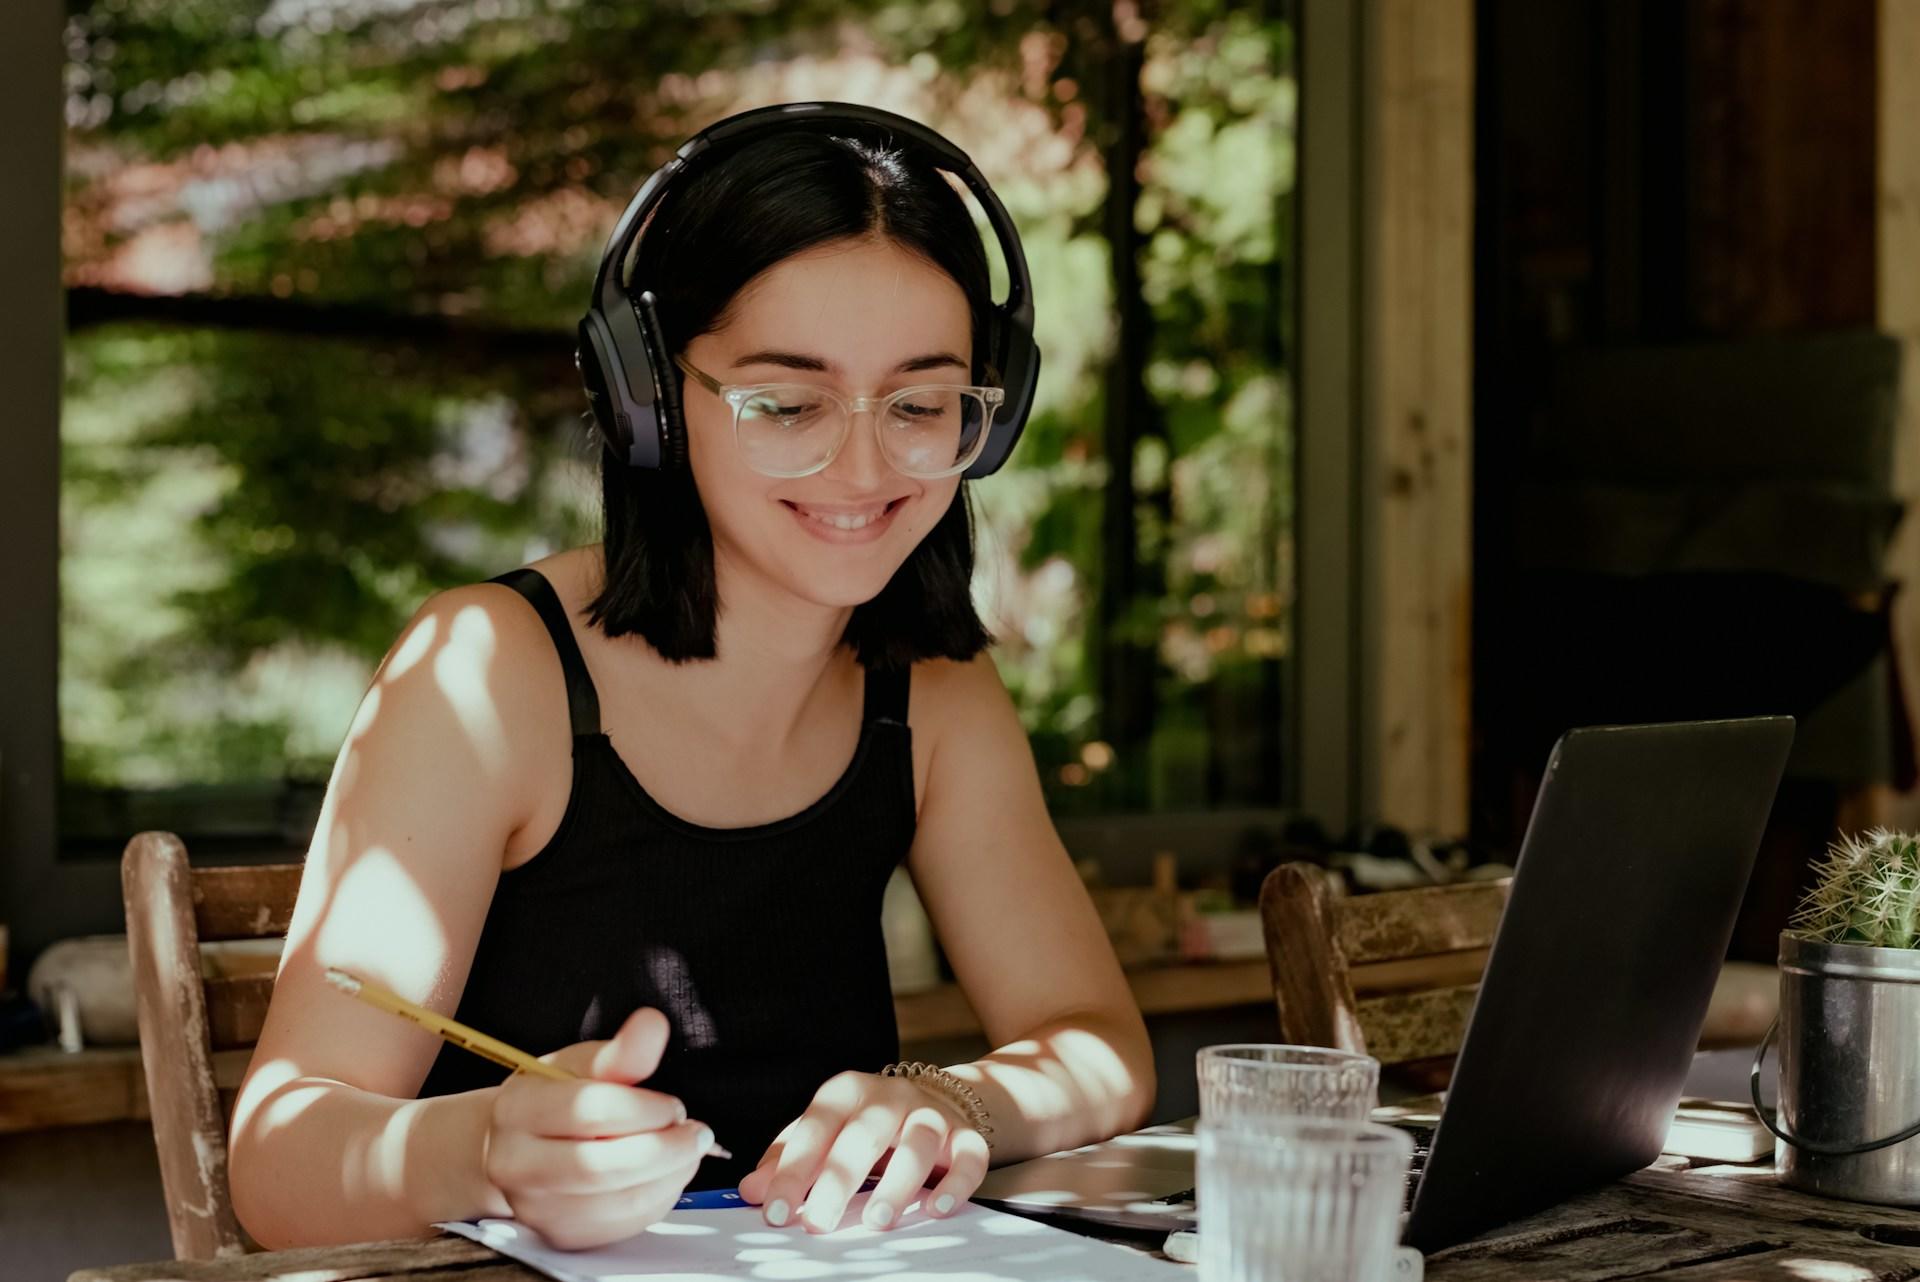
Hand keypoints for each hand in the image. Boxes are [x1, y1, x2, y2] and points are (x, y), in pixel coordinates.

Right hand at [483, 1007, 712, 1249]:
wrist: (520, 1146)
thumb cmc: (557, 1099)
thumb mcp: (584, 1064)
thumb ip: (622, 1051)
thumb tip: (653, 1025)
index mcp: (517, 1109)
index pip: (588, 1111)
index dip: (645, 1109)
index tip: (673, 1106)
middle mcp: (515, 1165)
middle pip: (600, 1168)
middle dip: (664, 1149)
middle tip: (696, 1133)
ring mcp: (536, 1208)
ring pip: (617, 1203)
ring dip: (669, 1176)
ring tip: (687, 1151)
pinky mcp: (561, 1236)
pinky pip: (622, 1226)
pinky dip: (659, 1199)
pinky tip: (668, 1175)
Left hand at [738, 1069, 990, 1233]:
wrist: (931, 1098)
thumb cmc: (862, 1123)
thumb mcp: (821, 1132)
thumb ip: (785, 1160)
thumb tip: (752, 1192)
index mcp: (846, 1091)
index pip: (814, 1128)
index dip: (792, 1171)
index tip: (775, 1212)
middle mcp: (890, 1096)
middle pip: (863, 1134)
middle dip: (838, 1179)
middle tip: (819, 1222)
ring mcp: (931, 1113)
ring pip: (919, 1141)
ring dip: (899, 1182)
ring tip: (877, 1220)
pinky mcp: (966, 1135)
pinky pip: (970, 1155)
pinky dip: (956, 1182)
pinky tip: (936, 1208)